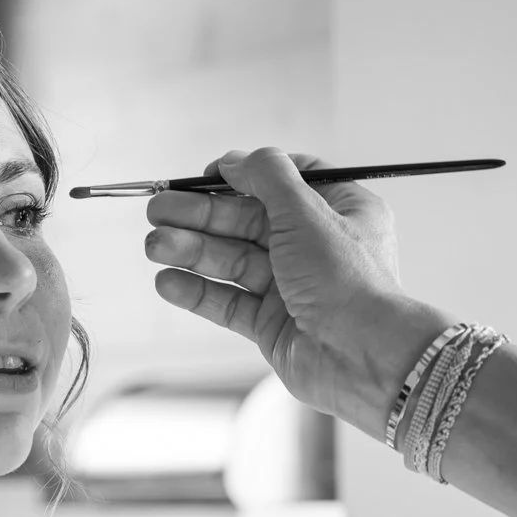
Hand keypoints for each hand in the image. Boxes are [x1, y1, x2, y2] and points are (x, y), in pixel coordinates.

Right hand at [143, 147, 447, 439]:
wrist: (363, 357)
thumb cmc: (348, 281)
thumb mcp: (307, 211)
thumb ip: (268, 177)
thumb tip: (236, 159)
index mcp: (339, 212)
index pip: (285, 182)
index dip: (244, 176)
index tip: (206, 175)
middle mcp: (315, 247)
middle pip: (247, 221)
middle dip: (201, 216)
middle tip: (157, 210)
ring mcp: (292, 288)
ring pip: (232, 261)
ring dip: (191, 251)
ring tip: (154, 245)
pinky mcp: (272, 325)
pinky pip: (228, 301)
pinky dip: (197, 291)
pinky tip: (167, 281)